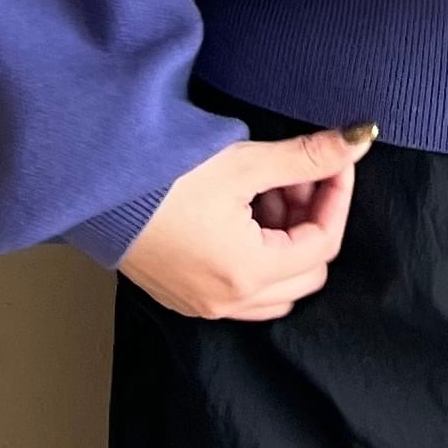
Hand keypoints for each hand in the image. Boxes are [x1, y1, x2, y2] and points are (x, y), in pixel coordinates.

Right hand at [118, 122, 379, 318]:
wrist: (90, 184)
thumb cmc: (160, 175)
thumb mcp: (242, 162)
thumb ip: (306, 157)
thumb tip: (356, 142)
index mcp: (247, 272)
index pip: (323, 242)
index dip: (336, 196)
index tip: (334, 161)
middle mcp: (227, 301)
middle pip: (307, 271)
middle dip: (311, 220)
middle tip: (297, 176)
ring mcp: (202, 304)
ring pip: (277, 287)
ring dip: (285, 241)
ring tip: (266, 192)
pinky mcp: (182, 295)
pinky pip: (242, 291)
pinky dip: (256, 255)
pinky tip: (239, 212)